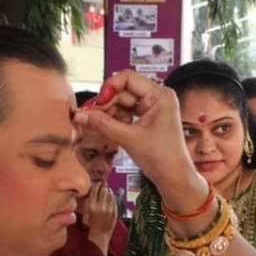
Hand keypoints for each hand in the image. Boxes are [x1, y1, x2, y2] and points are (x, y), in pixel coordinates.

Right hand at [75, 72, 204, 208]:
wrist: (174, 177)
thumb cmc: (163, 158)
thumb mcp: (129, 139)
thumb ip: (103, 124)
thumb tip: (81, 115)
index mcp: (160, 95)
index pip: (128, 78)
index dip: (109, 88)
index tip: (97, 104)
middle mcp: (157, 97)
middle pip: (123, 90)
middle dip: (106, 104)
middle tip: (90, 117)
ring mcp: (152, 107)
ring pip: (122, 102)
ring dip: (109, 113)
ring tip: (97, 125)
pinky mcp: (147, 118)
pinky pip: (126, 112)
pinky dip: (115, 119)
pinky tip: (107, 128)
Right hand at [84, 182, 117, 255]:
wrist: (99, 236)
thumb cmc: (90, 226)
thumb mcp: (86, 213)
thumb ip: (90, 202)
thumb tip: (94, 192)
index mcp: (91, 206)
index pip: (95, 190)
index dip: (97, 185)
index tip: (97, 182)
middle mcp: (101, 206)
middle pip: (104, 191)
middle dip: (104, 185)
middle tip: (103, 182)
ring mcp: (109, 209)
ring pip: (110, 195)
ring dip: (109, 191)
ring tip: (107, 188)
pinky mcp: (115, 212)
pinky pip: (114, 201)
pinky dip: (113, 198)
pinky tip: (111, 197)